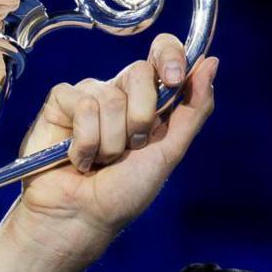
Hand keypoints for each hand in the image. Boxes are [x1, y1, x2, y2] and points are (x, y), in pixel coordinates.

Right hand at [10, 35, 218, 260]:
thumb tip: (211, 63)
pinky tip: (77, 158)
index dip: (169, 56)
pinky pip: (81, 105)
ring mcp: (88, 96)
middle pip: (139, 73)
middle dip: (139, 120)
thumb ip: (194, 110)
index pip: (162, 53)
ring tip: (99, 161)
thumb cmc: (123, 193)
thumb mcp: (169, 153)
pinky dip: (84, 141)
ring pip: (109, 96)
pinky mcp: (60, 103)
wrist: (83, 218)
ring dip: (109, 142)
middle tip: (128, 149)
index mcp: (149, 100)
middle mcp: (119, 93)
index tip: (173, 80)